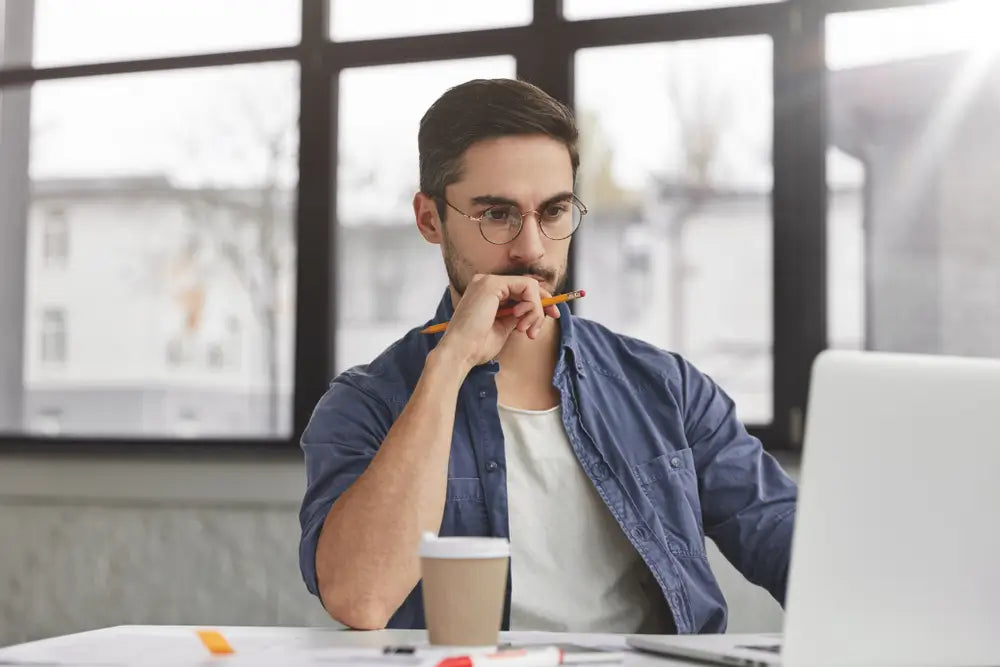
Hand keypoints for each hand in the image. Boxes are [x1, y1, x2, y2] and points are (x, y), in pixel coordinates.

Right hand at [437, 274, 560, 368]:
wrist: (460, 352)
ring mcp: (488, 281)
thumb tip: (536, 310)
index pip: (520, 290)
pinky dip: (531, 305)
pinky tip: (520, 320)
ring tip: (525, 329)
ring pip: (529, 287)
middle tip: (544, 324)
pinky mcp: (492, 284)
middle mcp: (486, 282)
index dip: (539, 302)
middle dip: (541, 306)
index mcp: (486, 292)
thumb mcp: (504, 327)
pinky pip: (526, 287)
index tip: (552, 315)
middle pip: (527, 286)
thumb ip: (517, 314)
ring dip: (535, 310)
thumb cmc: (477, 345)